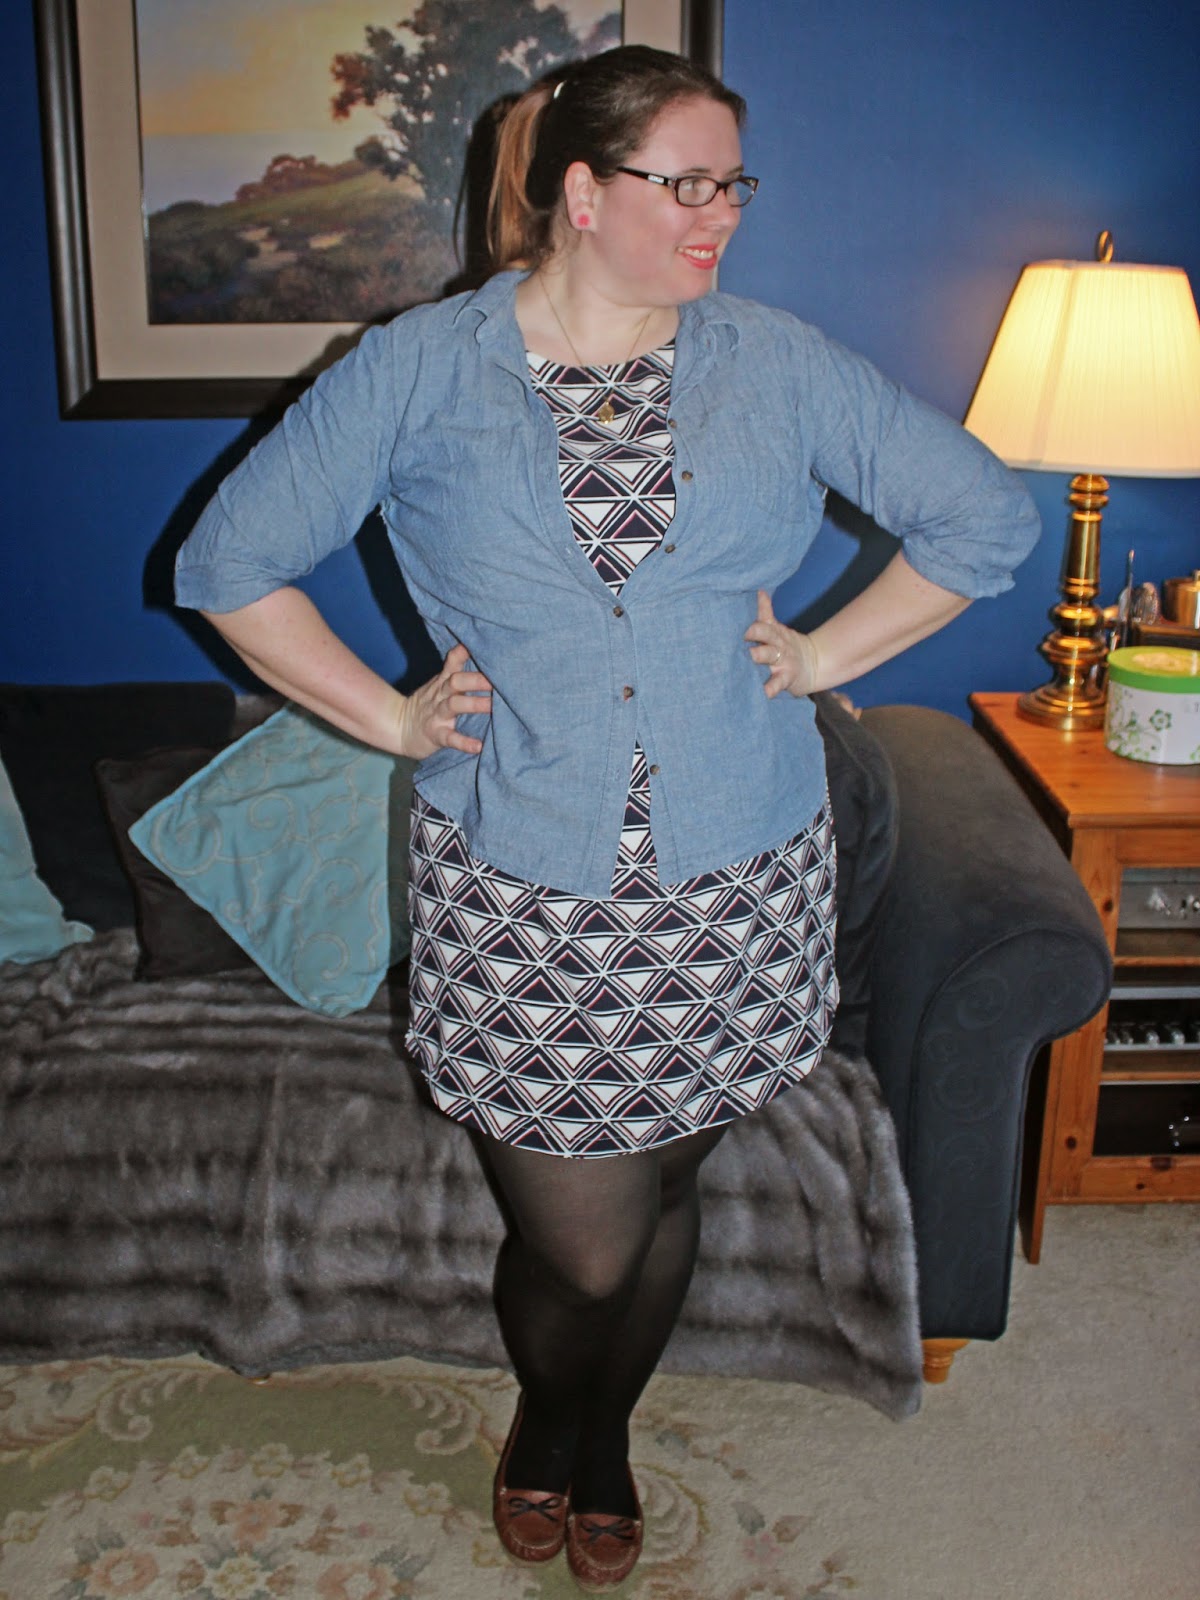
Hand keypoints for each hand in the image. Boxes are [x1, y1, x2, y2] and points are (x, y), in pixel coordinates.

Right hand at [395, 643, 492, 758]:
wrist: (398, 728)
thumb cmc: (426, 705)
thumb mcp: (438, 683)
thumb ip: (454, 667)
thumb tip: (471, 646)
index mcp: (442, 682)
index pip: (452, 662)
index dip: (464, 652)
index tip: (483, 646)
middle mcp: (440, 695)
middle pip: (456, 682)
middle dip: (476, 679)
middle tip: (499, 680)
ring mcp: (437, 715)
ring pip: (454, 705)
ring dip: (474, 704)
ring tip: (493, 706)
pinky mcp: (436, 735)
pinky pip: (450, 738)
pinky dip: (464, 742)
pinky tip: (478, 746)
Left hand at [744, 590, 819, 699]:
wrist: (815, 664)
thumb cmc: (786, 646)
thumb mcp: (777, 628)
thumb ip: (765, 612)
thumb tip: (759, 591)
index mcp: (773, 632)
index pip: (762, 621)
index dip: (751, 620)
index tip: (733, 618)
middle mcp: (777, 644)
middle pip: (765, 634)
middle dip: (753, 633)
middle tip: (737, 634)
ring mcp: (782, 661)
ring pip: (768, 656)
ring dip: (757, 656)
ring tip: (746, 657)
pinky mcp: (786, 678)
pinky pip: (776, 684)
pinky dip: (769, 689)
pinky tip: (761, 692)